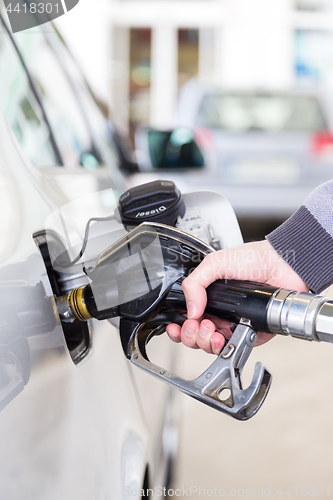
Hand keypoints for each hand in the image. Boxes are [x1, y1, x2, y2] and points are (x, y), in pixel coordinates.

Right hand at [166, 240, 308, 354]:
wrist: (281, 264)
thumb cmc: (253, 259)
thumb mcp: (215, 263)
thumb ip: (195, 283)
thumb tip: (190, 309)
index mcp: (208, 298)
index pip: (187, 319)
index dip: (179, 327)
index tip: (176, 326)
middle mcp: (220, 313)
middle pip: (196, 337)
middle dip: (191, 336)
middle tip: (197, 324)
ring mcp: (235, 324)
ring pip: (212, 346)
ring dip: (205, 342)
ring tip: (210, 330)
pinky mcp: (252, 333)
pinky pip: (236, 347)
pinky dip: (227, 347)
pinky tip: (224, 337)